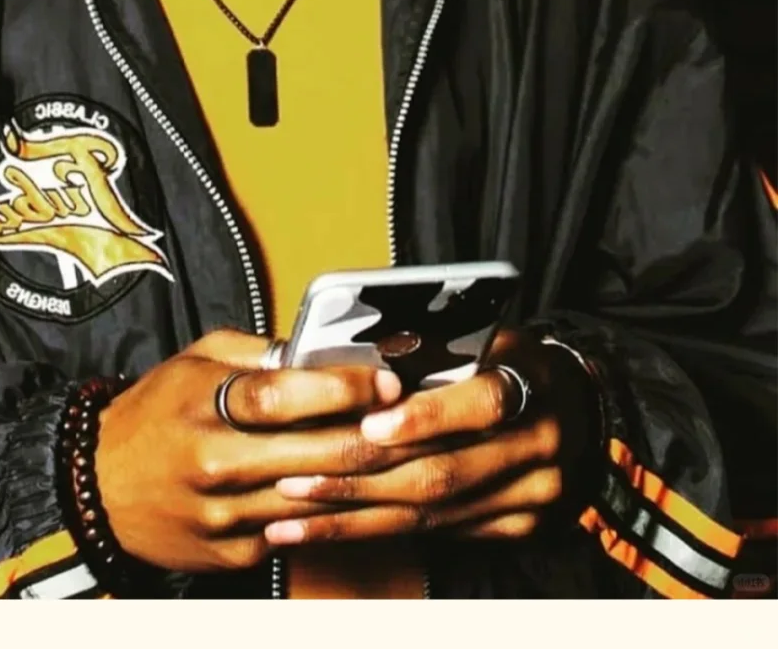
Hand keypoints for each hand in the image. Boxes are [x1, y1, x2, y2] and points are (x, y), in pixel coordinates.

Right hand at [94, 329, 406, 572]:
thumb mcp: (197, 359)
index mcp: (206, 405)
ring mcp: (226, 514)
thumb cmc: (155, 412)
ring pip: (317, 499)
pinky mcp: (233, 553)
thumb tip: (322, 352)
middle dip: (376, 438)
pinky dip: (326, 511)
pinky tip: (351, 492)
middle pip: (316, 455)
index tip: (385, 380)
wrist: (96, 487)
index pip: (284, 396)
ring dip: (364, 479)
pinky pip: (296, 531)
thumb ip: (259, 354)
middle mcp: (217, 462)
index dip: (343, 389)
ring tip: (398, 455)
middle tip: (412, 421)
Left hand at [264, 328, 598, 547]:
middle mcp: (537, 445)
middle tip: (297, 476)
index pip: (481, 404)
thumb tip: (363, 350)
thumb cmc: (514, 362)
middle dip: (363, 478)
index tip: (370, 423)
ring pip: (434, 514)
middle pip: (445, 472)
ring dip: (356, 516)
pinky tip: (331, 529)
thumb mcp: (489, 337)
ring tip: (292, 513)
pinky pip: (441, 535)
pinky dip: (381, 532)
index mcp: (530, 383)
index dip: (424, 418)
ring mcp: (532, 495)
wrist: (580, 412)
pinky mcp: (518, 527)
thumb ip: (437, 347)